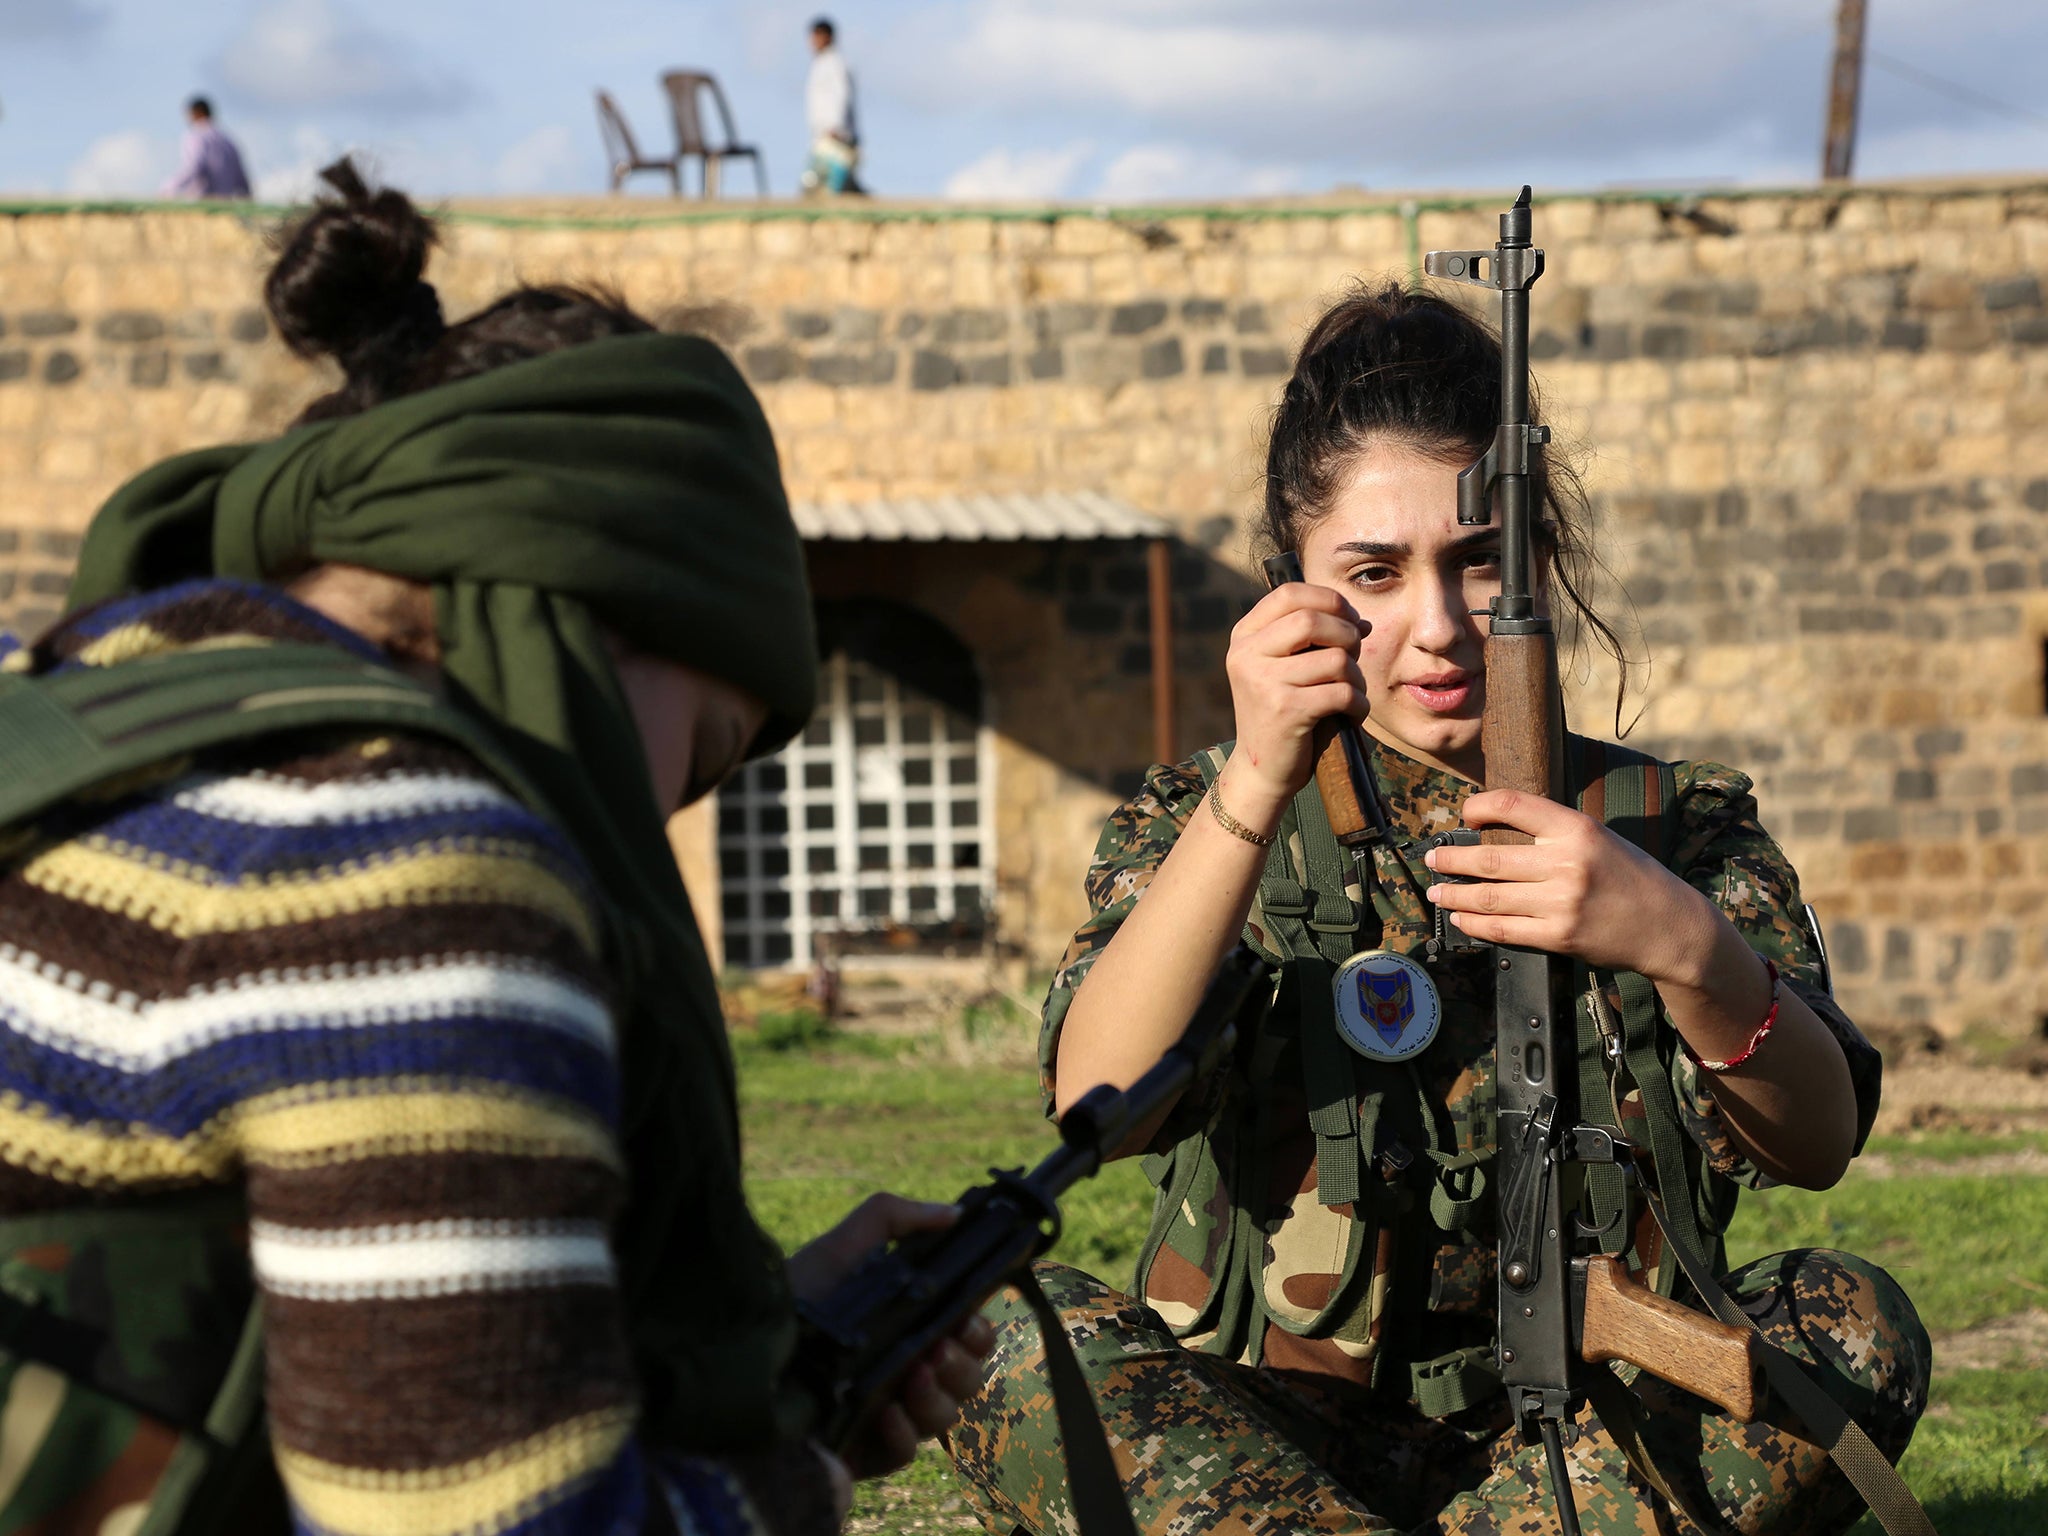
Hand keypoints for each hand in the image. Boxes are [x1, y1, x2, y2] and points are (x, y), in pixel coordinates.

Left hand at [788, 1193, 999, 1479]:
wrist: (744, 1348)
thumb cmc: (795, 1295)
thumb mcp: (841, 1246)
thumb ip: (894, 1219)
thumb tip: (955, 1212)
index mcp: (911, 1327)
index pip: (968, 1337)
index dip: (978, 1332)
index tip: (966, 1320)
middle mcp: (907, 1371)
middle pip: (968, 1379)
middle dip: (963, 1364)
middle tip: (937, 1348)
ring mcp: (888, 1414)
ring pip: (944, 1417)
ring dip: (938, 1397)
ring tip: (912, 1375)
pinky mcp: (864, 1450)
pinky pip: (906, 1452)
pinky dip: (904, 1433)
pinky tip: (887, 1412)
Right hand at [1222, 582, 1369, 820]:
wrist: (1262, 769)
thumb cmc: (1283, 712)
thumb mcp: (1287, 669)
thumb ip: (1315, 640)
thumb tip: (1362, 621)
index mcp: (1244, 637)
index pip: (1289, 593)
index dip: (1328, 599)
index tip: (1348, 620)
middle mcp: (1246, 655)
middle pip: (1312, 620)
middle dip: (1347, 635)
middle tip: (1354, 656)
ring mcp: (1263, 682)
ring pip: (1335, 659)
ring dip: (1357, 676)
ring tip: (1352, 692)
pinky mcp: (1285, 711)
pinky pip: (1342, 692)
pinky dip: (1358, 704)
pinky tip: (1352, 713)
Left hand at [1423, 789, 1721, 983]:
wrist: (1669, 926)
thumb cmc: (1632, 877)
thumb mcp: (1600, 838)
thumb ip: (1554, 833)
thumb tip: (1496, 831)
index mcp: (1577, 829)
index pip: (1515, 804)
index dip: (1481, 806)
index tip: (1464, 814)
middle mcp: (1566, 863)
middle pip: (1490, 858)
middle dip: (1452, 859)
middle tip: (1432, 858)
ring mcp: (1561, 903)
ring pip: (1489, 897)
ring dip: (1454, 895)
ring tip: (1436, 892)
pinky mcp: (1558, 936)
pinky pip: (1503, 929)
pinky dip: (1475, 924)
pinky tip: (1460, 918)